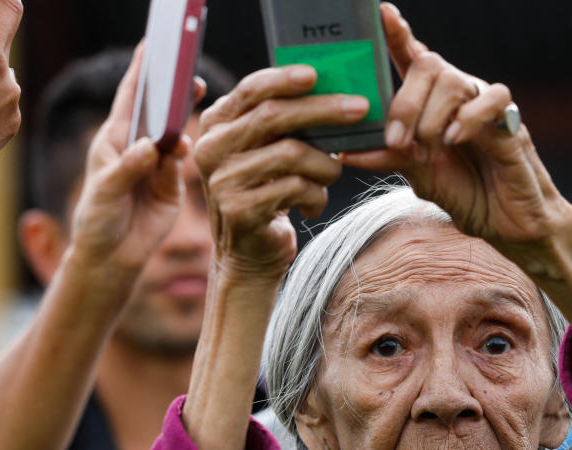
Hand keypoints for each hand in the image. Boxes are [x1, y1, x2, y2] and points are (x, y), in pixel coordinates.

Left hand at [69, 43, 194, 277]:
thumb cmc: (98, 219)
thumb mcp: (105, 191)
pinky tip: (187, 151)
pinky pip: (186, 164)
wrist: (114, 256)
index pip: (131, 98)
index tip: (154, 47)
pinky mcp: (174, 186)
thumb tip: (151, 146)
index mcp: (115, 139)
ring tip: (190, 117)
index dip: (142, 72)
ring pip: (177, 137)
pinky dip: (189, 155)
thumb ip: (127, 168)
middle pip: (161, 113)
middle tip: (191, 77)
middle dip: (175, 93)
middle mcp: (140, 147)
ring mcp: (159, 166)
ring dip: (185, 124)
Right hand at [193, 65, 364, 280]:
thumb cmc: (269, 193)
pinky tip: (313, 205)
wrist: (250, 254)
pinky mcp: (240, 210)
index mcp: (217, 125)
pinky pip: (296, 188)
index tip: (316, 73)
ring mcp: (222, 181)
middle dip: (323, 110)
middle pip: (273, 116)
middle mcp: (212, 149)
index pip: (250, 90)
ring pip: (291, 154)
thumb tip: (334, 90)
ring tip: (331, 174)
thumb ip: (283, 124)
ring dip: (325, 164)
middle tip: (360, 108)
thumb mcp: (268, 152)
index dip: (283, 78)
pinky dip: (316, 195)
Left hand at [343, 3, 571, 274]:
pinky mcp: (512, 121)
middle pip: (428, 65)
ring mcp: (484, 105)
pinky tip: (455, 139)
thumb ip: (387, 158)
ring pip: (453, 80)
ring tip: (427, 149)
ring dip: (430, 116)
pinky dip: (470, 116)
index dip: (397, 33)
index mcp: (432, 103)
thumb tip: (345, 152)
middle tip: (396, 139)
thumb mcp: (418, 176)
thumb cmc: (467, 194)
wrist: (506, 224)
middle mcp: (457, 96)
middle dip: (404, 102)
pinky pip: (494, 98)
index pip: (413, 57)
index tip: (381, 13)